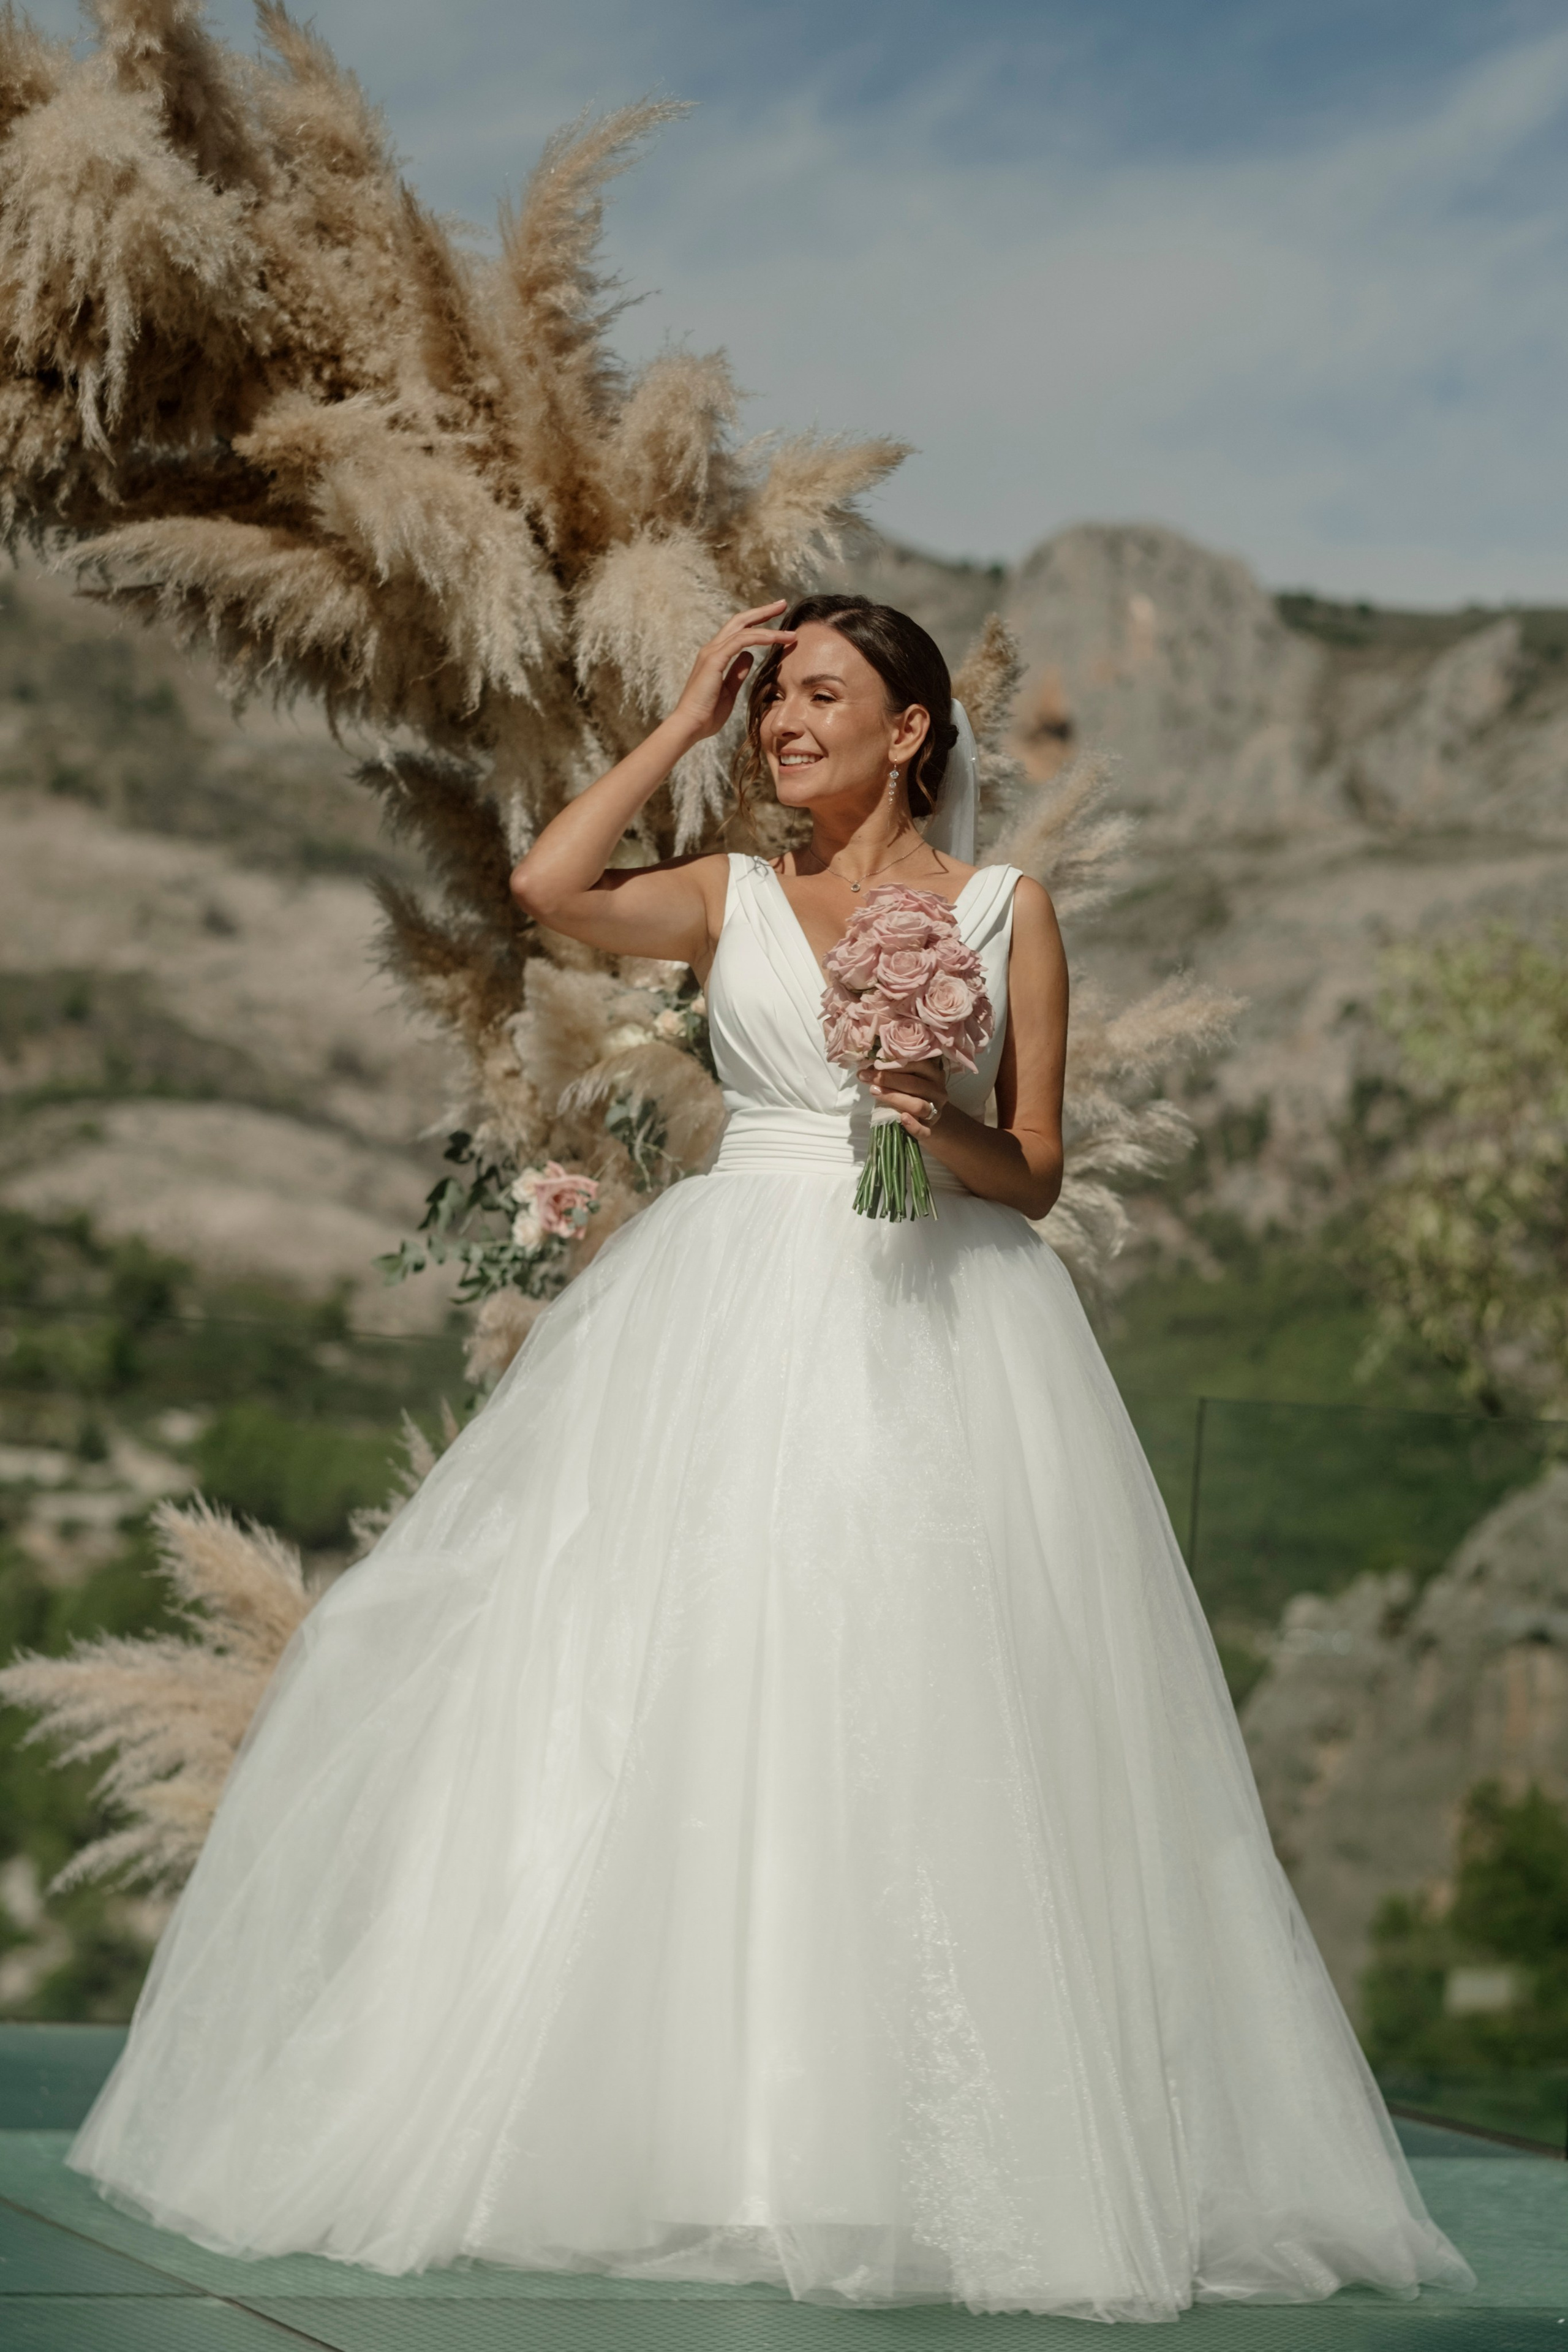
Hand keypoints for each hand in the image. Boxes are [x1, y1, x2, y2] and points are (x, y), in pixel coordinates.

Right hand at [670, 603, 795, 740]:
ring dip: (769, 627)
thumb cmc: (707, 713)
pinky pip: (741, 641)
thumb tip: (750, 656)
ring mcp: (712, 652)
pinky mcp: (714, 660)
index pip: (738, 631)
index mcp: (715, 656)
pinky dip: (760, 637)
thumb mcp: (729, 690)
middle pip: (740, 621)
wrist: (690, 725)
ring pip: (743, 629)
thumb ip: (738, 671)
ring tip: (790, 632)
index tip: (777, 617)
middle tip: (782, 604)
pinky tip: (776, 639)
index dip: (757, 622)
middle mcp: (712, 649)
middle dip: (763, 611)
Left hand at [861, 1057, 949, 1140]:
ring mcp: (935, 1111)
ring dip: (894, 1098)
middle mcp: (937, 1091)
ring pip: (917, 1105)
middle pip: (914, 1084)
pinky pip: (923, 1130)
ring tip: (874, 1091)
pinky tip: (902, 1118)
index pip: (918, 1064)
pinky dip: (913, 1125)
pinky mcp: (930, 1129)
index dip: (895, 1063)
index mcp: (933, 1074)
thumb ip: (895, 1072)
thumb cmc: (914, 1093)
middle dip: (888, 1079)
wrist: (928, 1116)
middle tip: (867, 1076)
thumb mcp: (910, 1078)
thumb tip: (869, 1067)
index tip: (874, 1063)